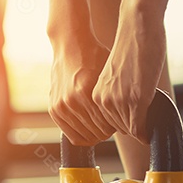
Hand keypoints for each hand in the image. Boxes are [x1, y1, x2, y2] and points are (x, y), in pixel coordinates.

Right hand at [49, 32, 115, 146]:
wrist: (70, 45)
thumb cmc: (93, 56)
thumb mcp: (109, 75)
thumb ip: (114, 98)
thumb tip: (128, 118)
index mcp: (87, 92)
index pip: (107, 127)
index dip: (117, 127)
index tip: (121, 122)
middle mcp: (72, 101)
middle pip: (96, 133)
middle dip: (107, 130)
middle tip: (112, 123)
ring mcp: (61, 106)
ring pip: (84, 136)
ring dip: (94, 133)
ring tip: (101, 123)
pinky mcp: (54, 109)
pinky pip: (69, 134)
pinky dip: (81, 133)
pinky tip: (89, 126)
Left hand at [93, 10, 165, 142]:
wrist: (138, 26)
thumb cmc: (132, 47)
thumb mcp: (117, 75)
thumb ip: (117, 93)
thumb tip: (130, 112)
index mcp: (96, 94)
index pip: (109, 123)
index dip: (127, 123)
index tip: (137, 121)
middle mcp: (102, 99)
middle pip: (121, 128)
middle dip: (135, 125)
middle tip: (147, 117)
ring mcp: (118, 100)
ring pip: (131, 130)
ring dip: (143, 127)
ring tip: (151, 116)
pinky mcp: (135, 99)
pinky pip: (139, 128)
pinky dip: (146, 132)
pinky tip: (152, 127)